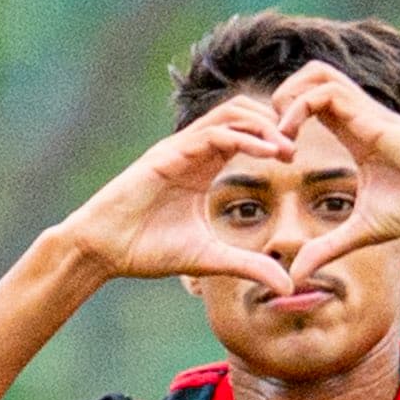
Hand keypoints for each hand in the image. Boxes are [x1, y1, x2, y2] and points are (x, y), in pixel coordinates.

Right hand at [60, 96, 296, 292]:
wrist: (104, 250)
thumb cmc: (148, 249)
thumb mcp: (211, 258)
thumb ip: (249, 266)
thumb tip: (288, 286)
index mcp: (203, 166)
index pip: (245, 134)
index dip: (273, 139)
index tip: (296, 159)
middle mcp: (193, 150)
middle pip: (241, 113)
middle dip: (273, 123)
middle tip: (296, 147)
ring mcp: (179, 149)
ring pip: (230, 114)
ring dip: (263, 125)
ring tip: (286, 146)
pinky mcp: (167, 155)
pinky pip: (212, 134)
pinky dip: (243, 138)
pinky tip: (267, 152)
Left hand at [271, 62, 399, 282]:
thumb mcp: (361, 231)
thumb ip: (327, 248)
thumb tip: (297, 275)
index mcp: (355, 134)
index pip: (312, 104)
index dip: (286, 120)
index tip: (277, 158)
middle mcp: (357, 116)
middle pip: (311, 75)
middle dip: (283, 97)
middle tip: (272, 136)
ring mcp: (365, 111)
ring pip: (316, 73)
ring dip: (289, 97)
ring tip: (280, 134)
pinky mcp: (371, 116)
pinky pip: (325, 93)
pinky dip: (300, 108)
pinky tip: (292, 141)